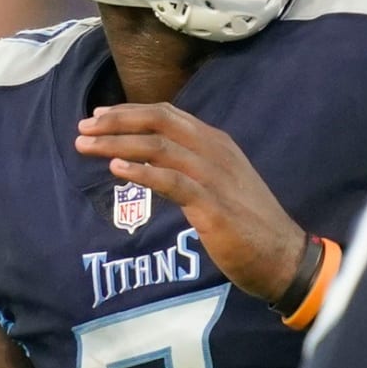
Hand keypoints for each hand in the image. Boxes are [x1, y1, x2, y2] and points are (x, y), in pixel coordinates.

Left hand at [76, 104, 305, 302]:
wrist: (283, 256)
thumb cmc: (250, 224)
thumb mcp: (222, 184)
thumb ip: (192, 167)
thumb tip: (155, 160)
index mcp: (217, 143)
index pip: (168, 114)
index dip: (129, 112)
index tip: (99, 116)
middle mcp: (215, 151)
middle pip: (159, 121)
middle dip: (116, 121)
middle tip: (83, 127)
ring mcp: (214, 176)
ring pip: (159, 146)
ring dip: (117, 143)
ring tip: (86, 145)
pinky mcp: (212, 204)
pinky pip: (171, 181)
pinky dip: (142, 172)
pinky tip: (116, 170)